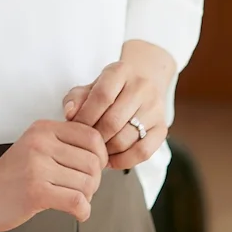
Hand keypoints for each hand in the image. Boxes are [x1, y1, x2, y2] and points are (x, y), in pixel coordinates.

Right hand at [0, 119, 107, 231]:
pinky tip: (77, 212)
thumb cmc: (10, 175)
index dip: (101, 156)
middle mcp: (41, 143)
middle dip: (95, 181)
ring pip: (88, 183)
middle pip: (93, 162)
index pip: (92, 137)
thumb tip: (101, 153)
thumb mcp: (35, 146)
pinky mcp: (36, 191)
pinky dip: (83, 211)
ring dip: (87, 198)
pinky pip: (77, 201)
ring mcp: (37, 166)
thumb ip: (63, 143)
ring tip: (73, 199)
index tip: (94, 168)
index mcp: (43, 128)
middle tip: (82, 189)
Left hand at [62, 40, 175, 169]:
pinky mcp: (162, 128)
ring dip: (107, 150)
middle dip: (95, 137)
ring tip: (95, 151)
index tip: (75, 128)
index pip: (102, 96)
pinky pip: (143, 152)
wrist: (143, 83)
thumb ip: (76, 98)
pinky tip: (110, 160)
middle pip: (113, 121)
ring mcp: (155, 108)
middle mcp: (142, 87)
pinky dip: (123, 161)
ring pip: (126, 139)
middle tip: (84, 144)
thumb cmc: (110, 89)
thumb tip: (69, 114)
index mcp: (121, 71)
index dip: (85, 116)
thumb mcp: (91, 86)